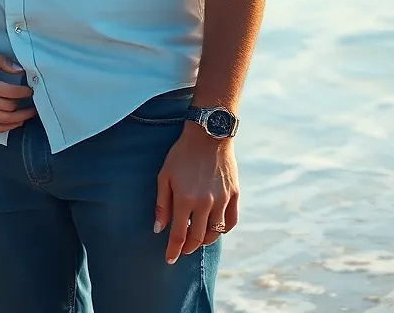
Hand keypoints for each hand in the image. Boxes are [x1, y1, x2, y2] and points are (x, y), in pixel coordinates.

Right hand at [0, 48, 35, 132]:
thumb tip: (19, 69)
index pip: (12, 93)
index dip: (25, 92)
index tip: (32, 90)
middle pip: (10, 110)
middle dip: (25, 108)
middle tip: (35, 105)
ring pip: (2, 122)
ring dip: (18, 121)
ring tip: (28, 117)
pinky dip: (3, 128)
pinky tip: (12, 125)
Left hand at [155, 124, 238, 263]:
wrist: (208, 134)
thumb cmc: (181, 154)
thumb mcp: (164, 175)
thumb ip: (162, 204)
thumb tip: (158, 229)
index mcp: (185, 199)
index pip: (179, 234)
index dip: (173, 250)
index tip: (169, 259)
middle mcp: (205, 204)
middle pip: (197, 237)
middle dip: (187, 247)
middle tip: (181, 249)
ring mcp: (222, 200)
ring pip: (215, 233)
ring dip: (204, 240)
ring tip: (196, 239)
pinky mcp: (235, 196)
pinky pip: (231, 222)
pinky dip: (223, 230)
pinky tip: (215, 229)